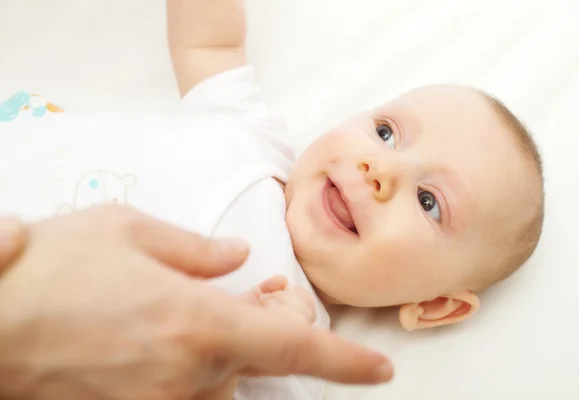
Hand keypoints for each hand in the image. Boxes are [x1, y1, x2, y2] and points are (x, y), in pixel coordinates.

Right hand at [0, 205, 391, 399]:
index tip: (380, 369)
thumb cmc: (57, 264)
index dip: (345, 361)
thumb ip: (199, 251)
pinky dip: (196, 365)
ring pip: (222, 381)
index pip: (295, 348)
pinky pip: (186, 392)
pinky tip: (167, 333)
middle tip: (261, 296)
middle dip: (271, 331)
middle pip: (260, 363)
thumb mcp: (133, 230)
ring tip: (199, 308)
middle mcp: (188, 375)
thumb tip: (238, 260)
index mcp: (200, 324)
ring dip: (228, 349)